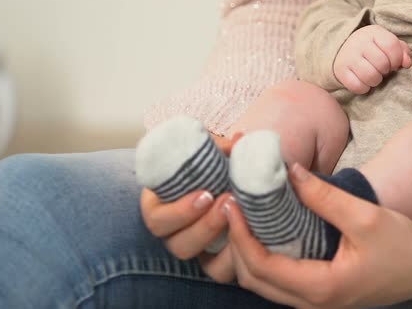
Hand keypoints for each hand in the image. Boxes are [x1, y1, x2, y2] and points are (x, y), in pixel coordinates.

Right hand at [140, 132, 241, 282]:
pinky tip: (254, 238)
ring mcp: (198, 250)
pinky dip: (239, 258)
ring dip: (225, 244)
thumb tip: (239, 139)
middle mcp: (175, 234)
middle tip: (228, 202)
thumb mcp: (209, 154)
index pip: (157, 220)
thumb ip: (219, 148)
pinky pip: (226, 271)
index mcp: (160, 208)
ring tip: (243, 219)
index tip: (206, 194)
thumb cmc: (209, 166)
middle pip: (179, 246)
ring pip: (204, 266)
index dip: (179, 212)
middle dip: (205, 227)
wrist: (230, 182)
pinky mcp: (218, 261)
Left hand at [224, 164, 411, 307]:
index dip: (240, 235)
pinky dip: (263, 259)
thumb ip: (324, 196)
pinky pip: (278, 282)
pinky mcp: (321, 293)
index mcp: (321, 288)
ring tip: (241, 217)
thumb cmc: (404, 246)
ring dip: (246, 253)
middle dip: (235, 245)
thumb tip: (289, 171)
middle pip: (253, 279)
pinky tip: (264, 232)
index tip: (231, 204)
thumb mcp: (366, 217)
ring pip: (263, 284)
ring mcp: (316, 302)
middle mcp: (313, 302)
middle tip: (230, 208)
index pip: (261, 265)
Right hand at [334, 25, 411, 94]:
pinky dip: (364, 88)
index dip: (397, 59)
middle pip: (382, 63)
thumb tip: (407, 63)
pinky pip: (358, 86)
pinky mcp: (340, 71)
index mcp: (373, 32)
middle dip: (386, 71)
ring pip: (371, 76)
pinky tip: (364, 82)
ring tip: (374, 76)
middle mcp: (359, 43)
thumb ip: (401, 50)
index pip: (392, 46)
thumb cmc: (371, 48)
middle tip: (382, 70)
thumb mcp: (385, 43)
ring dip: (376, 80)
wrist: (342, 50)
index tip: (394, 64)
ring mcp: (348, 57)